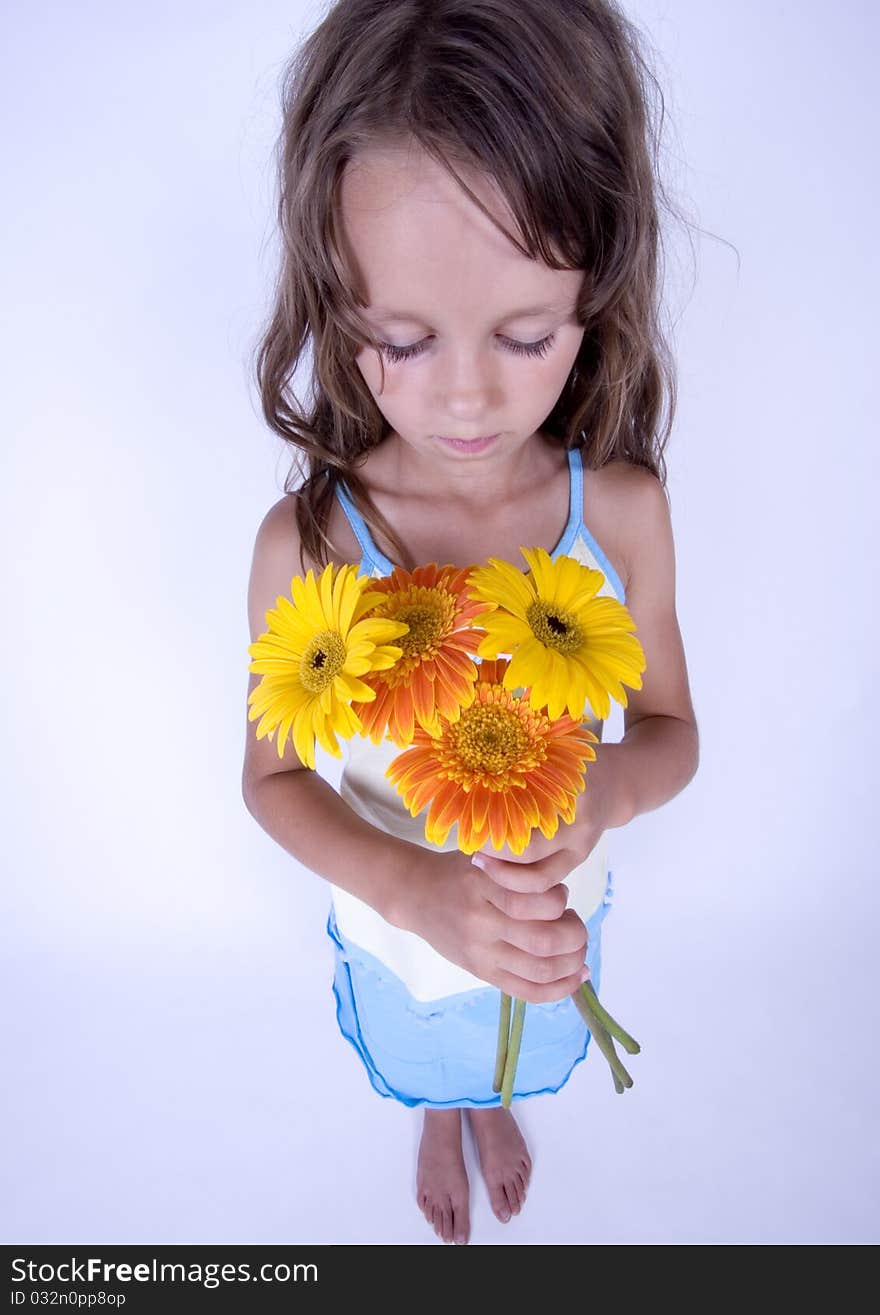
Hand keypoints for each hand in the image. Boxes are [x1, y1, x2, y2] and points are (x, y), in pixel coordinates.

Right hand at [397, 845, 587, 1005]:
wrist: (415, 894)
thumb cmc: (457, 872)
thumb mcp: (485, 859)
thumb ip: (518, 874)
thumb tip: (563, 898)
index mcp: (484, 886)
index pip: (536, 900)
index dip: (560, 900)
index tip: (560, 893)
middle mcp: (481, 922)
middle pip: (543, 940)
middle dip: (574, 934)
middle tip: (574, 922)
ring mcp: (480, 952)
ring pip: (540, 969)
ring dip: (571, 960)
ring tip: (575, 947)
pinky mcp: (481, 973)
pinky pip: (527, 991)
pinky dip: (559, 988)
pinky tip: (575, 976)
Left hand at [475, 754, 613, 888]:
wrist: (616, 783)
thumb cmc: (572, 765)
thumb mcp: (550, 758)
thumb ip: (521, 769)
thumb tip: (471, 785)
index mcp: (570, 798)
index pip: (526, 824)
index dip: (494, 835)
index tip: (469, 831)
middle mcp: (578, 829)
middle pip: (531, 862)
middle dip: (497, 864)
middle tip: (473, 854)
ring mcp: (580, 850)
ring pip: (540, 882)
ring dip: (507, 879)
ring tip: (483, 864)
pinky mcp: (577, 861)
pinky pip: (547, 880)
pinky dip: (521, 881)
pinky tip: (500, 869)